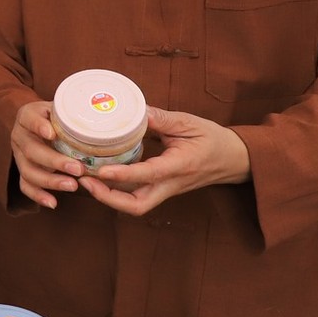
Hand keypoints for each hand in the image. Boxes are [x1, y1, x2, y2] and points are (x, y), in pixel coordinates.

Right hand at [10, 100, 84, 208]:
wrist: (40, 124)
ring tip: (73, 186)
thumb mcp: (61, 108)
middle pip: (31, 151)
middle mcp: (19, 136)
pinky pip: (25, 186)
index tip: (53, 134)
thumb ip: (73, 112)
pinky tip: (53, 203)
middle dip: (54, 161)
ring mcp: (19, 156)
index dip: (39, 126)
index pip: (29, 119)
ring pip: (28, 171)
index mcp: (27, 116)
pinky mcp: (23, 171)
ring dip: (50, 181)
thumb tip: (100, 110)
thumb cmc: (57, 116)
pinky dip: (38, 196)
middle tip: (78, 169)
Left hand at [78, 107, 252, 215]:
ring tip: (84, 179)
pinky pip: (135, 197)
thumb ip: (161, 118)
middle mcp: (171, 184)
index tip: (101, 170)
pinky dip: (114, 192)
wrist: (233, 160)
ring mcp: (165, 190)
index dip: (124, 174)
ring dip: (107, 197)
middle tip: (85, 181)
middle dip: (107, 198)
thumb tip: (134, 111)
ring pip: (134, 205)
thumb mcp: (189, 123)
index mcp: (180, 166)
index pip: (150, 174)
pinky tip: (97, 177)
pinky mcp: (160, 190)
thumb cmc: (213, 140)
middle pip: (136, 205)